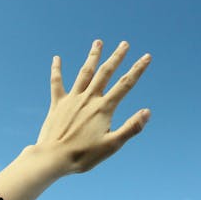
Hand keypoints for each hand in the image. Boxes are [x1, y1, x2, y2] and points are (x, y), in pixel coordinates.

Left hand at [35, 39, 151, 174]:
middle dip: (116, 57)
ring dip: (93, 56)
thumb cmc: (83, 155)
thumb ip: (130, 128)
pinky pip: (57, 82)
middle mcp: (89, 99)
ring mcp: (72, 99)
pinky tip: (56, 58)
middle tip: (124, 43)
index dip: (137, 69)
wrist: (53, 157)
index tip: (146, 57)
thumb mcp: (112, 145)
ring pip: (85, 72)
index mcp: (103, 108)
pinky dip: (57, 70)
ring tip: (98, 42)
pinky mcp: (57, 103)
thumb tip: (147, 112)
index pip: (125, 84)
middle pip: (105, 72)